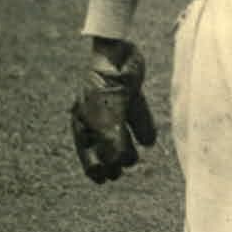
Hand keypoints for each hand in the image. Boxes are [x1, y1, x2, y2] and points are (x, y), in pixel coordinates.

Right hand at [70, 42, 156, 183]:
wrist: (119, 53)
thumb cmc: (106, 88)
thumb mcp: (108, 119)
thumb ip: (113, 143)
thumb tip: (119, 164)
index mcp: (82, 121)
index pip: (86, 152)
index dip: (96, 168)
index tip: (107, 178)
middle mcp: (96, 115)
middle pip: (104, 146)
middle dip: (113, 160)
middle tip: (120, 171)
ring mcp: (113, 105)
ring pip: (121, 133)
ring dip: (127, 148)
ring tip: (134, 158)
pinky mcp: (129, 95)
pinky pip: (135, 116)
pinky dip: (142, 129)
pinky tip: (149, 142)